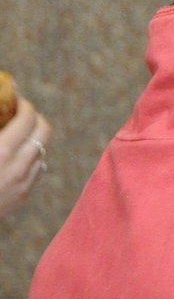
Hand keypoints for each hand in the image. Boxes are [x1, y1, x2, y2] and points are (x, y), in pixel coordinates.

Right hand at [0, 97, 50, 218]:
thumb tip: (0, 104)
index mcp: (2, 150)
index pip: (28, 118)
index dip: (25, 106)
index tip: (17, 102)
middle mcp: (18, 166)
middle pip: (45, 132)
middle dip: (36, 119)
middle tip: (24, 115)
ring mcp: (23, 183)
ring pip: (42, 151)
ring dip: (34, 140)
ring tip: (18, 136)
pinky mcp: (23, 196)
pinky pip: (35, 171)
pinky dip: (29, 159)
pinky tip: (15, 157)